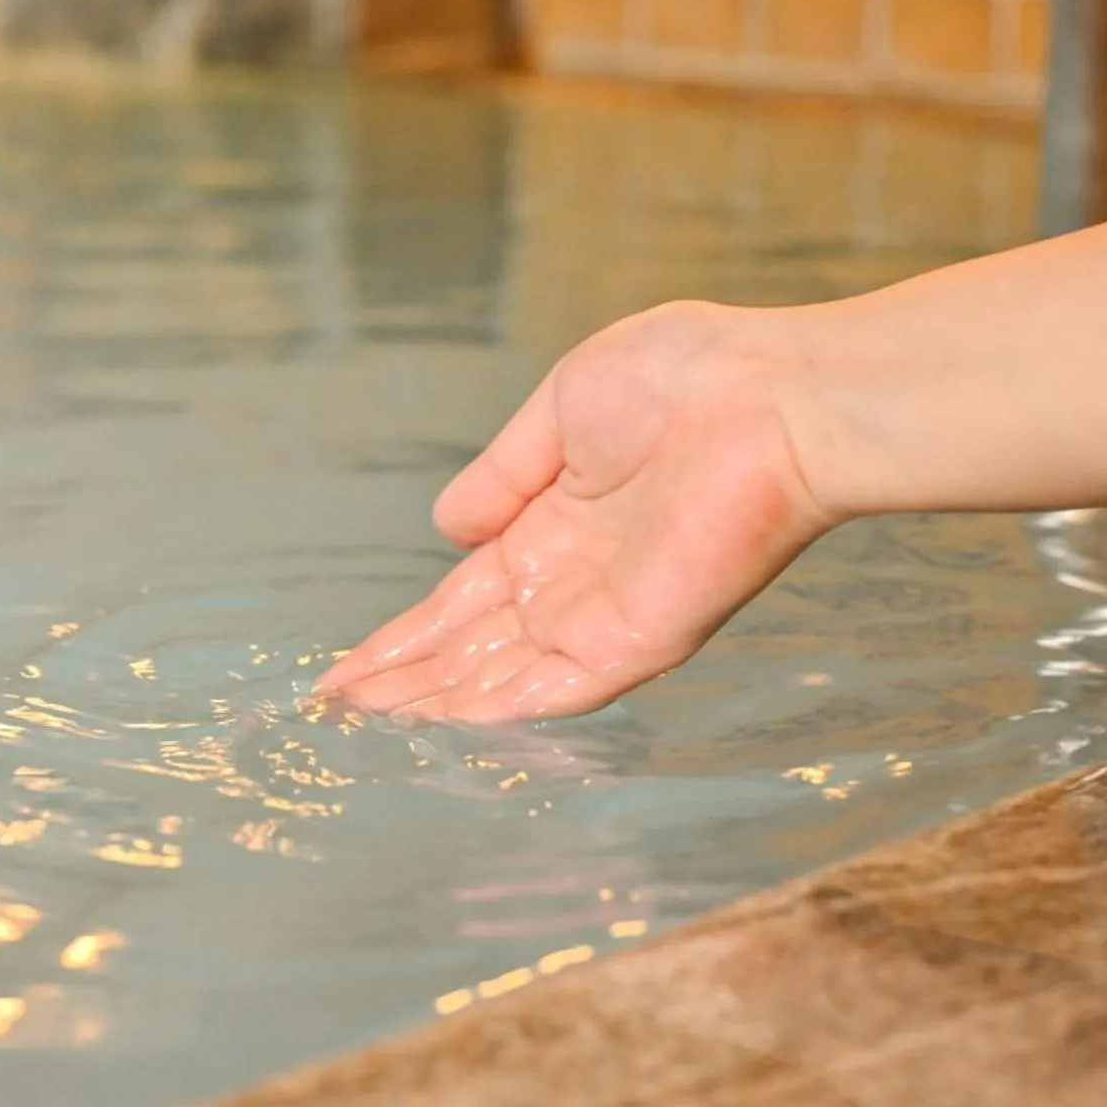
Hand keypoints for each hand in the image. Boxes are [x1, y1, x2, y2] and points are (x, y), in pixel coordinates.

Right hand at [315, 302, 838, 722]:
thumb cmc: (685, 378)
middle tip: (332, 711)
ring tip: (358, 726)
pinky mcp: (638, 642)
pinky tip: (430, 728)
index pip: (465, 598)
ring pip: (498, 679)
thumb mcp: (562, 408)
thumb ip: (503, 475)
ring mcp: (604, 617)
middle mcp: (574, 584)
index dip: (406, 634)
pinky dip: (492, 713)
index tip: (349, 667)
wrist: (774, 396)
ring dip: (429, 704)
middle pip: (470, 649)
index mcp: (556, 526)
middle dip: (402, 680)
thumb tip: (447, 529)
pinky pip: (552, 692)